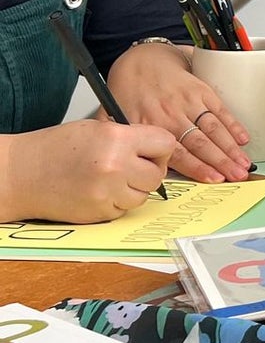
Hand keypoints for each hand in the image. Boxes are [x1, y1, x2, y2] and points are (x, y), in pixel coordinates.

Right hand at [0, 118, 174, 221]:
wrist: (22, 174)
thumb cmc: (54, 149)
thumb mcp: (96, 129)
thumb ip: (130, 136)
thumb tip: (158, 146)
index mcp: (116, 139)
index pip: (165, 143)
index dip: (160, 147)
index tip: (152, 149)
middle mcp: (115, 167)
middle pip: (157, 174)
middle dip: (149, 169)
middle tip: (131, 165)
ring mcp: (108, 193)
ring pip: (144, 195)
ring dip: (133, 188)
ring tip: (111, 178)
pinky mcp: (101, 213)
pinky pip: (125, 209)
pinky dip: (117, 202)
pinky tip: (99, 190)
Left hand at [109, 42, 251, 181]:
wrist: (143, 60)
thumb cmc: (130, 91)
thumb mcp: (113, 116)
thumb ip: (118, 142)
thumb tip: (118, 168)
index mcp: (150, 124)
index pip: (178, 151)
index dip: (198, 167)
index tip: (214, 179)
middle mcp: (171, 113)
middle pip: (201, 142)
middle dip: (221, 161)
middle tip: (236, 176)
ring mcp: (189, 101)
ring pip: (213, 128)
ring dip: (231, 147)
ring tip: (243, 164)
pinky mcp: (202, 91)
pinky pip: (220, 110)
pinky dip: (233, 125)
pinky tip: (243, 139)